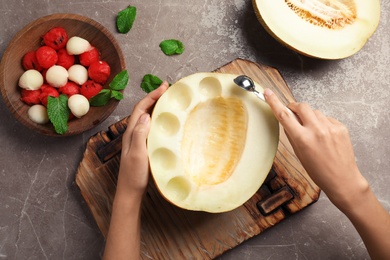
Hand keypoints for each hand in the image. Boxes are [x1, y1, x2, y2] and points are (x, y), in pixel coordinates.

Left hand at [103, 82, 168, 259]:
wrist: (130, 192)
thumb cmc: (134, 175)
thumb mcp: (137, 154)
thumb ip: (140, 134)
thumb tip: (146, 115)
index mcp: (131, 133)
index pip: (140, 108)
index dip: (151, 96)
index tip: (164, 87)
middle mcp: (133, 134)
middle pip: (143, 110)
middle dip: (154, 98)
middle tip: (169, 91)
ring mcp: (137, 141)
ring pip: (147, 119)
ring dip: (156, 108)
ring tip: (169, 102)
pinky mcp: (143, 147)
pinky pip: (151, 128)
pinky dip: (158, 121)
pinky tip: (166, 124)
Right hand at [264, 89, 389, 258]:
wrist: (342, 178)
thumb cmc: (318, 171)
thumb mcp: (299, 154)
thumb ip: (292, 134)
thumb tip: (287, 120)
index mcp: (302, 138)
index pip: (283, 115)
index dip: (274, 102)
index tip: (268, 93)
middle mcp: (316, 130)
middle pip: (300, 106)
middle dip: (294, 107)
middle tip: (292, 113)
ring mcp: (330, 127)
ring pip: (314, 111)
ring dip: (309, 116)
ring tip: (312, 131)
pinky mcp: (340, 127)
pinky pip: (326, 117)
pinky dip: (322, 122)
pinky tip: (324, 135)